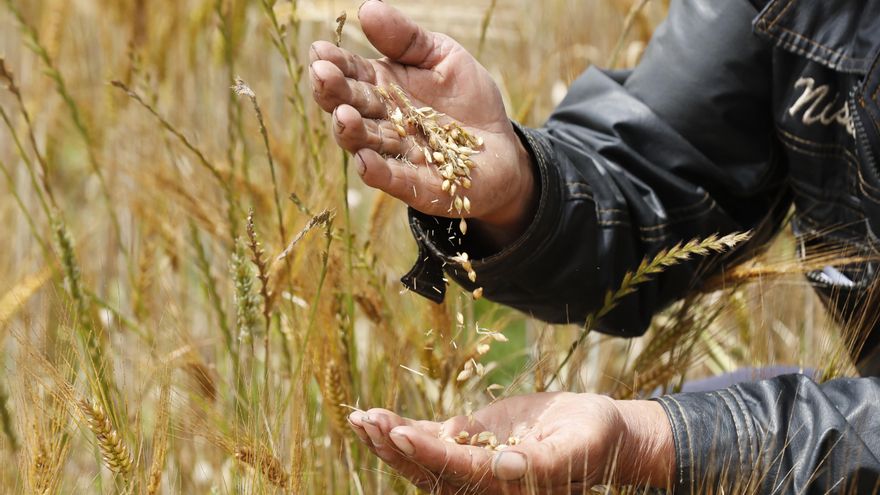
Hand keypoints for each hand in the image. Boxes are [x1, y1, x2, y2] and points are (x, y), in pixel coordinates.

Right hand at [309, 0, 536, 246]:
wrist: (501, 147)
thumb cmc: (468, 98)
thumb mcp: (443, 57)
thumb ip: (406, 38)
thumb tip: (367, 8)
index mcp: (383, 87)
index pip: (352, 73)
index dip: (335, 63)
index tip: (320, 51)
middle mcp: (383, 121)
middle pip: (352, 107)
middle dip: (334, 93)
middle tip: (322, 76)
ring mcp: (398, 155)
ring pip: (367, 144)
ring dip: (352, 132)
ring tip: (343, 115)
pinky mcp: (418, 185)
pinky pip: (395, 179)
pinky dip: (379, 172)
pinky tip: (365, 161)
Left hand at [347, 392, 673, 493]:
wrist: (596, 431)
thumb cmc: (593, 439)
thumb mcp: (576, 448)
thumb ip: (542, 463)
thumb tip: (505, 466)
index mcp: (505, 485)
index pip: (459, 471)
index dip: (428, 452)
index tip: (399, 431)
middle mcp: (481, 481)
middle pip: (429, 469)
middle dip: (395, 447)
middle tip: (368, 422)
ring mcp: (470, 461)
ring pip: (421, 456)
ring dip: (388, 439)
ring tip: (360, 419)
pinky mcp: (467, 441)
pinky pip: (428, 438)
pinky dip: (399, 428)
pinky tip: (372, 417)